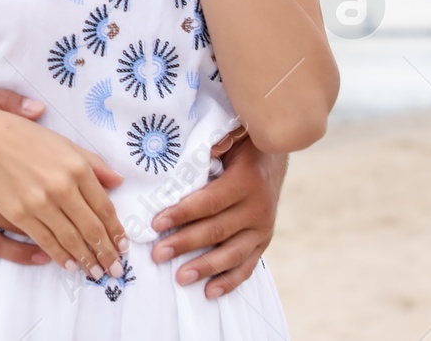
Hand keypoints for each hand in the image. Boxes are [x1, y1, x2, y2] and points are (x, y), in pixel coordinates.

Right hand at [0, 91, 127, 278]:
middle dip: (106, 252)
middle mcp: (61, 186)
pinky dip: (59, 255)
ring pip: (70, 239)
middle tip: (115, 268)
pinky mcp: (17, 213)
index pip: (104, 207)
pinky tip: (68, 264)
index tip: (123, 244)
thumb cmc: (18, 133)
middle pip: (91, 228)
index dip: (115, 230)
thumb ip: (91, 161)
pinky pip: (44, 240)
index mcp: (75, 166)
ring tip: (96, 272)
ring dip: (86, 259)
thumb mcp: (60, 140)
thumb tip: (116, 181)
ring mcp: (39, 201)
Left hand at [149, 134, 286, 297]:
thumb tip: (191, 154)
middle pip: (217, 230)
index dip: (183, 213)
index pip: (209, 202)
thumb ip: (211, 146)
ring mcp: (263, 229)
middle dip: (185, 244)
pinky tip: (210, 292)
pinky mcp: (264, 242)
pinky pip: (247, 266)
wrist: (274, 158)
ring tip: (180, 277)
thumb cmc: (241, 146)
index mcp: (245, 182)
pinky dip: (230, 281)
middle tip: (158, 254)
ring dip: (205, 267)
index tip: (156, 223)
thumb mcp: (229, 138)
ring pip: (232, 253)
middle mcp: (257, 208)